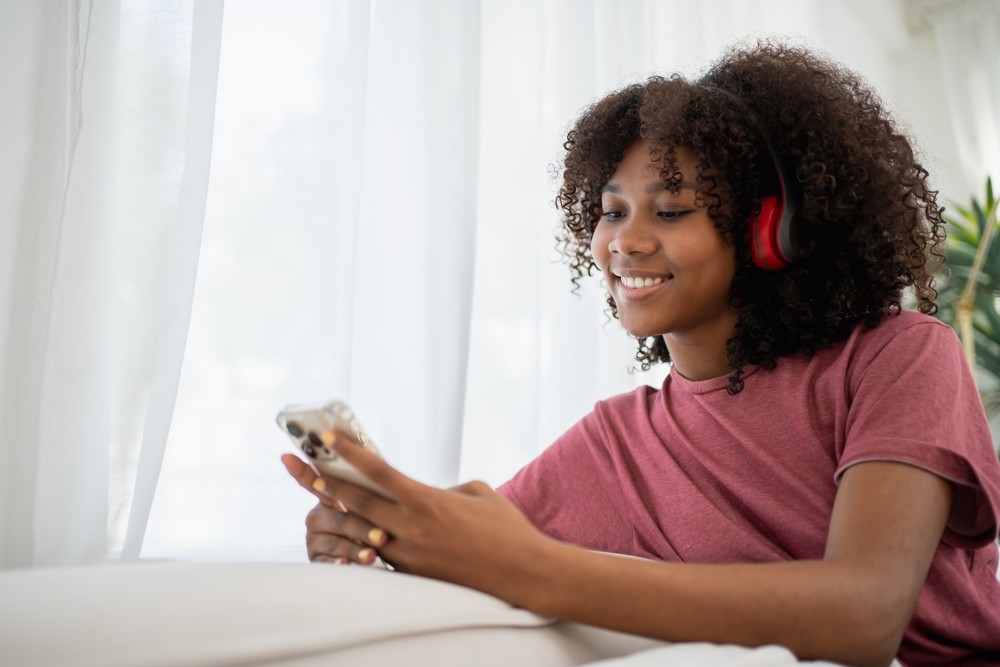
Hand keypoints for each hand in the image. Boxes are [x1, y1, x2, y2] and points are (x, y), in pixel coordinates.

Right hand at [281, 454, 388, 564]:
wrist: (385, 552)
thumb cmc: (380, 520)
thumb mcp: (374, 504)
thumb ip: (367, 490)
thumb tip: (372, 466)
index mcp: (329, 496)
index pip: (311, 481)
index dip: (299, 469)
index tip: (287, 457)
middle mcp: (317, 517)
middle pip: (337, 520)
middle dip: (360, 528)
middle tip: (382, 536)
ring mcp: (315, 539)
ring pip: (334, 543)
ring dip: (355, 550)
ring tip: (373, 555)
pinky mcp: (317, 560)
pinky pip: (327, 563)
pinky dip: (339, 564)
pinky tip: (347, 565)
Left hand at [283, 438, 554, 606]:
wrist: (523, 572)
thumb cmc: (506, 528)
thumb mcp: (477, 492)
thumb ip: (446, 488)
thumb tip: (431, 493)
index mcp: (426, 500)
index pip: (377, 471)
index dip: (349, 453)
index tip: (327, 437)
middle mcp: (411, 527)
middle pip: (357, 501)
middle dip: (324, 482)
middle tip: (299, 466)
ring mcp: (409, 554)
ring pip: (363, 530)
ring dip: (340, 513)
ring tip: (318, 499)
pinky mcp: (413, 575)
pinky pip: (382, 554)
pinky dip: (367, 542)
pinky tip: (355, 534)